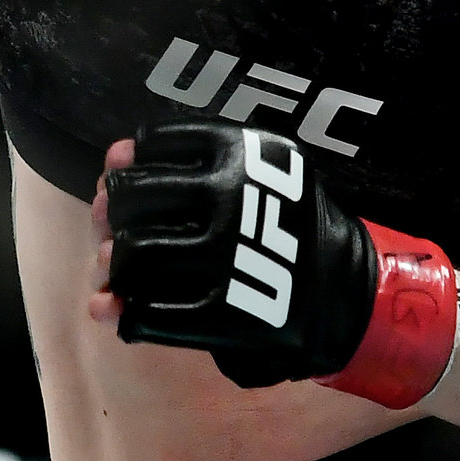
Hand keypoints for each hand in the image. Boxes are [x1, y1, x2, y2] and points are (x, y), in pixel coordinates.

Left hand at [99, 119, 459, 408]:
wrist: (347, 294)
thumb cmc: (286, 224)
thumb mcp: (253, 170)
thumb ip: (182, 161)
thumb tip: (112, 157)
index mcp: (243, 150)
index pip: (153, 144)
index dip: (130, 166)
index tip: (130, 181)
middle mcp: (236, 198)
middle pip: (134, 198)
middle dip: (111, 214)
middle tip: (116, 230)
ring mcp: (233, 258)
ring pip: (136, 253)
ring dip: (114, 264)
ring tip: (120, 271)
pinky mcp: (230, 316)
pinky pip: (152, 314)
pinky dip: (128, 315)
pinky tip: (132, 314)